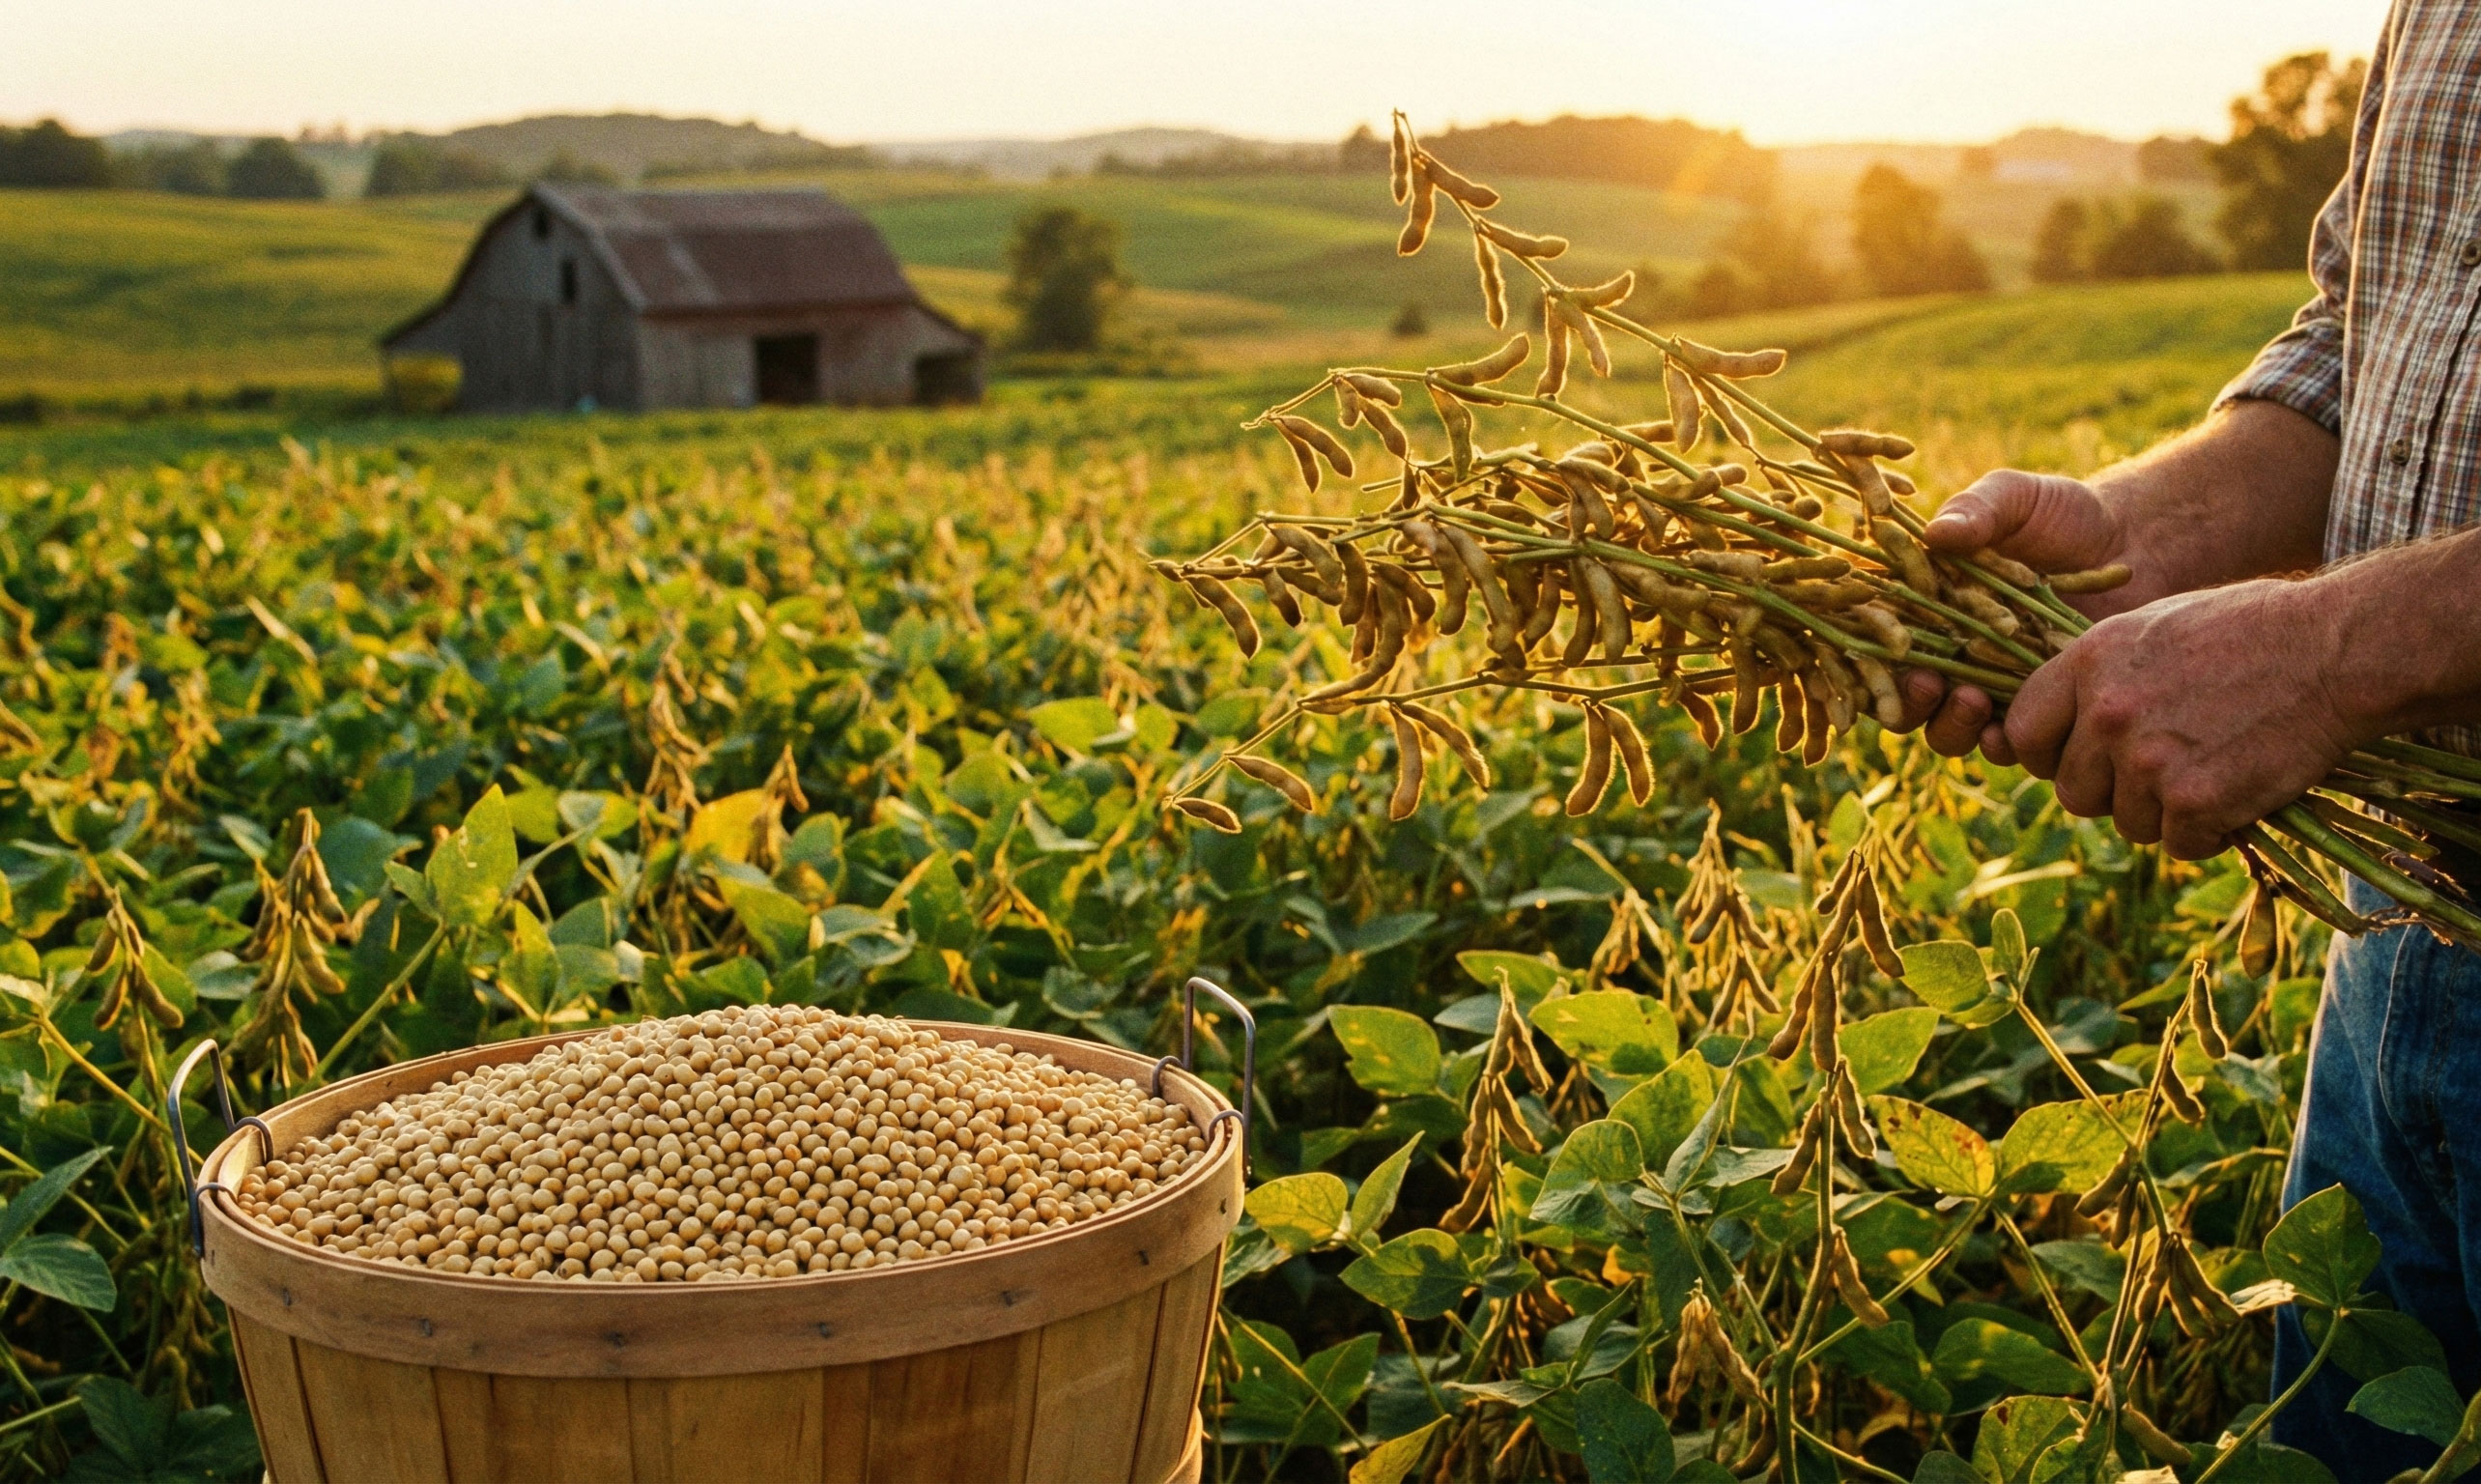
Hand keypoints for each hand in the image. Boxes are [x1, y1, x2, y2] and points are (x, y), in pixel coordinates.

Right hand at [1891, 470, 2143, 759]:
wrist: (2136, 543)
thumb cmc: (2064, 514)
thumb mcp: (2016, 498)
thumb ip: (1979, 510)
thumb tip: (1937, 534)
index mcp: (1920, 601)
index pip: (1875, 636)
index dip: (1870, 652)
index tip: (1893, 650)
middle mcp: (1943, 648)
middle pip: (1899, 694)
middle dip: (1906, 700)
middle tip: (1932, 683)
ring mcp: (1984, 683)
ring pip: (1942, 727)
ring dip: (1949, 724)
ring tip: (1975, 701)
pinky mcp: (2028, 708)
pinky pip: (2002, 741)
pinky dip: (1999, 743)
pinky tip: (2010, 730)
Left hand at [2001, 579, 2358, 857]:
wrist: (2336, 651)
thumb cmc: (2251, 630)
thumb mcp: (2153, 627)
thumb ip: (2100, 676)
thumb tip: (2062, 722)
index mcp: (2088, 663)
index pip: (2021, 734)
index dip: (2048, 754)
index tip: (2082, 757)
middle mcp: (2107, 714)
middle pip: (2072, 792)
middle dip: (2111, 791)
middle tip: (2161, 772)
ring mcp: (2148, 761)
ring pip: (2126, 823)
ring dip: (2164, 813)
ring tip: (2211, 769)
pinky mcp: (2196, 802)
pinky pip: (2180, 844)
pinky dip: (2209, 831)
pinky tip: (2238, 792)